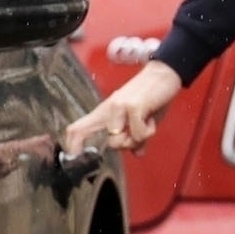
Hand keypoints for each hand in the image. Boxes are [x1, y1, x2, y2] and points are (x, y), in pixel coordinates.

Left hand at [65, 61, 182, 154]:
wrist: (164, 73)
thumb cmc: (151, 96)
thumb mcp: (140, 119)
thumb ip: (136, 137)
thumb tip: (137, 153)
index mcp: (104, 113)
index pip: (76, 130)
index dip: (71, 146)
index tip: (75, 160)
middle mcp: (106, 110)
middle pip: (81, 133)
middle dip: (114, 147)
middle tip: (135, 136)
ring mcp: (117, 108)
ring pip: (115, 141)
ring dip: (135, 140)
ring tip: (146, 124)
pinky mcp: (132, 106)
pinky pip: (137, 134)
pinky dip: (147, 132)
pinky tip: (151, 119)